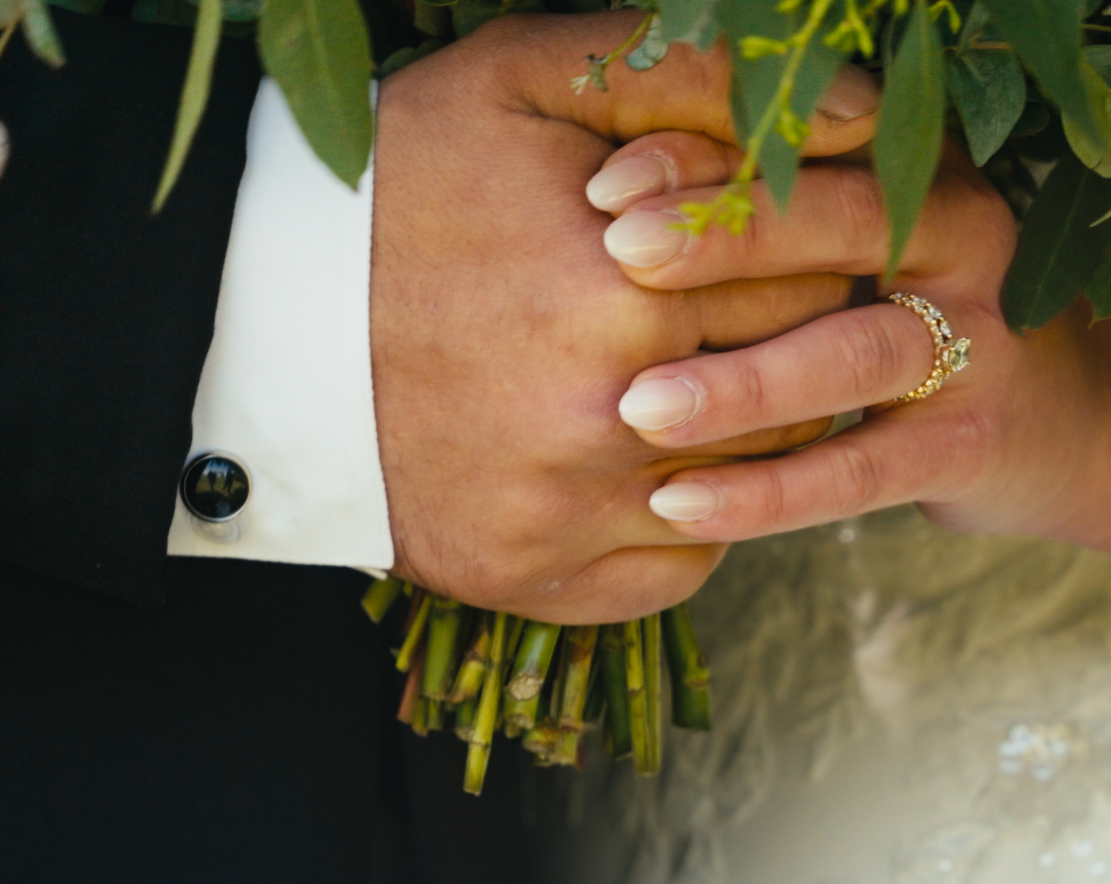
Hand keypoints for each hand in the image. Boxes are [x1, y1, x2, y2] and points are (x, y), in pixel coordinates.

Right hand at [369, 14, 878, 622]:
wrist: (248, 317)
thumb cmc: (397, 179)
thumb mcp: (528, 81)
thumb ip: (695, 77)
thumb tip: (861, 110)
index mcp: (628, 289)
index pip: (814, 271)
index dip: (808, 241)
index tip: (779, 228)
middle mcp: (613, 419)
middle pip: (798, 382)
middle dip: (788, 335)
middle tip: (746, 299)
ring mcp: (573, 513)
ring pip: (754, 482)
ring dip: (748, 428)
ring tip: (693, 368)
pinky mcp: (536, 579)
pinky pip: (682, 565)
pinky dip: (685, 517)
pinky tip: (643, 452)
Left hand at [590, 137, 1110, 543]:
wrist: (1058, 419)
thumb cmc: (897, 309)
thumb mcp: (846, 241)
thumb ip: (758, 211)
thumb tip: (607, 195)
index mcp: (915, 164)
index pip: (809, 142)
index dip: (705, 156)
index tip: (603, 188)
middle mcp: (961, 234)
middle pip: (840, 223)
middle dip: (725, 238)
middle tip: (617, 259)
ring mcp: (978, 341)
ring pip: (853, 352)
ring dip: (741, 382)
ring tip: (637, 407)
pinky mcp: (972, 442)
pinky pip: (860, 470)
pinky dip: (767, 492)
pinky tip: (677, 502)